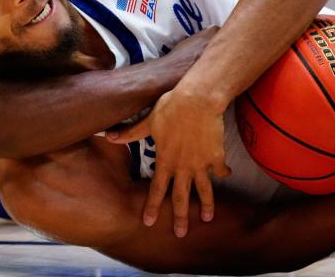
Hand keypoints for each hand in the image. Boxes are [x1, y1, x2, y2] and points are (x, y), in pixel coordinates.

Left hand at [109, 82, 229, 237]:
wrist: (197, 100)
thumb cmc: (171, 108)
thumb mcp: (148, 121)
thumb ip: (130, 133)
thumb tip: (109, 136)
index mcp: (165, 160)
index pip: (156, 189)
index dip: (151, 206)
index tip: (147, 222)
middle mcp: (183, 166)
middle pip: (181, 197)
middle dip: (180, 217)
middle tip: (181, 234)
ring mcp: (201, 163)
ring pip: (204, 190)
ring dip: (206, 205)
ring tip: (207, 218)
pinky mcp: (216, 155)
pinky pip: (220, 169)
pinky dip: (223, 173)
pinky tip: (225, 175)